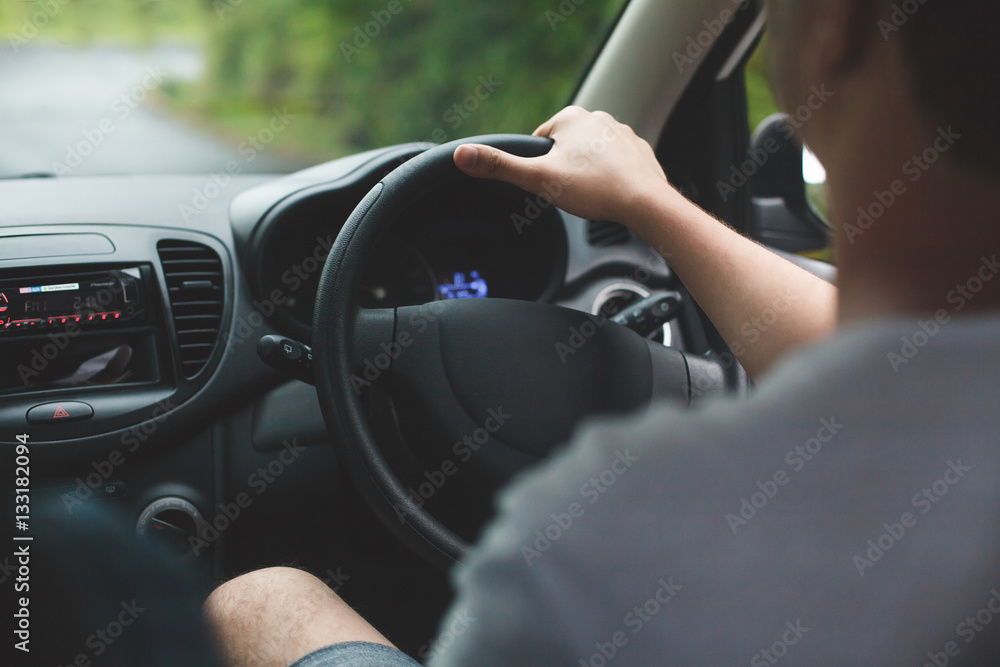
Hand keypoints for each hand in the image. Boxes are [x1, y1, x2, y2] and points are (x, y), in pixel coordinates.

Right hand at [453, 106, 673, 223]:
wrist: (644, 202)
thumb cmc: (594, 189)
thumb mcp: (538, 179)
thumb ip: (500, 167)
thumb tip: (462, 155)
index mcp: (570, 118)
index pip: (540, 141)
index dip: (539, 166)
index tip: (548, 184)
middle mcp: (597, 118)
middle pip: (566, 149)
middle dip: (564, 171)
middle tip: (571, 193)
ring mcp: (621, 133)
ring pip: (591, 156)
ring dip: (587, 174)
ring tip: (592, 194)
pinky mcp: (639, 150)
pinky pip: (616, 164)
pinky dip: (610, 178)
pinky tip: (610, 194)